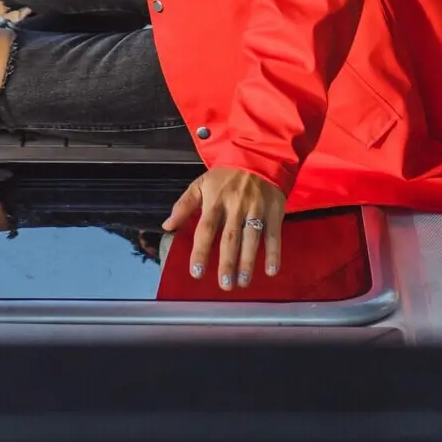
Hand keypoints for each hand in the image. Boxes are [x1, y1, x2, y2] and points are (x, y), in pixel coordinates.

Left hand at [161, 168, 285, 290]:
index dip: (201, 251)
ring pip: (251, 238)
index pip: (206, 229)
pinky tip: (271, 270)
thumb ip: (184, 205)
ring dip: (247, 262)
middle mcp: (235, 207)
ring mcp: (256, 209)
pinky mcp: (273, 212)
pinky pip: (273, 235)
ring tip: (243, 282)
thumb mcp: (202, 184)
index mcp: (215, 201)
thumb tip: (167, 226)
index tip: (196, 273)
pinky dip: (273, 253)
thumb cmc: (227, 176)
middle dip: (227, 262)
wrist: (258, 157)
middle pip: (230, 238)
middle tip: (224, 284)